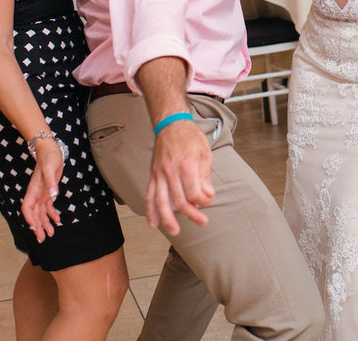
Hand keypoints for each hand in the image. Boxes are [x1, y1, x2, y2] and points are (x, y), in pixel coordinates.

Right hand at [21, 142, 63, 242]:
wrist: (51, 150)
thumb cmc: (49, 158)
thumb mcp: (51, 168)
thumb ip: (51, 182)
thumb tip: (53, 195)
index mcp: (33, 190)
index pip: (27, 208)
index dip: (30, 219)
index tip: (34, 228)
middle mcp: (36, 194)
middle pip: (34, 214)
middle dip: (38, 227)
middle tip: (42, 239)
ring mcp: (42, 194)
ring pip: (41, 213)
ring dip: (45, 223)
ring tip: (50, 234)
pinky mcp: (48, 192)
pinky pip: (48, 207)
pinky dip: (52, 214)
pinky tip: (56, 221)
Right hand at [145, 120, 214, 235]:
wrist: (171, 124)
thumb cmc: (190, 138)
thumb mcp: (205, 153)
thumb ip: (205, 176)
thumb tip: (207, 194)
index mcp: (186, 166)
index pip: (194, 193)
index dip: (204, 201)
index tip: (208, 199)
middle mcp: (170, 172)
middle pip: (180, 201)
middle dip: (192, 214)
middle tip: (202, 222)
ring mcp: (159, 174)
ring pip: (161, 202)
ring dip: (167, 219)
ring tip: (175, 232)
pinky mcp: (153, 175)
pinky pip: (149, 195)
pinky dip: (150, 210)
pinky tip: (153, 223)